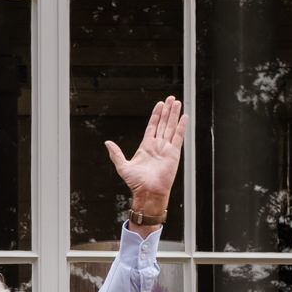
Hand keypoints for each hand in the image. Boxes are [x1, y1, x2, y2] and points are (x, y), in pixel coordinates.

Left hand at [106, 95, 186, 213]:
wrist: (148, 193)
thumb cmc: (136, 183)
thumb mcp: (122, 166)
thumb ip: (116, 154)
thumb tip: (107, 143)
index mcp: (146, 147)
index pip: (152, 126)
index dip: (156, 115)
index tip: (159, 104)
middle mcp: (157, 146)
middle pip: (163, 124)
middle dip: (166, 111)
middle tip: (170, 99)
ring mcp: (166, 149)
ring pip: (171, 127)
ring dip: (174, 115)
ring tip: (176, 102)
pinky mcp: (174, 153)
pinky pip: (178, 137)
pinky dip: (181, 126)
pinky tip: (184, 117)